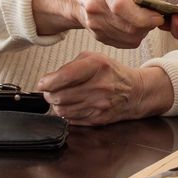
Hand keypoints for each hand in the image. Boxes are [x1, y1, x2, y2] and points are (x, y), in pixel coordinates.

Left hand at [36, 52, 172, 123]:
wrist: (134, 91)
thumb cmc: (111, 73)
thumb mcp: (93, 58)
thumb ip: (69, 66)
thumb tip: (48, 80)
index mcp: (96, 66)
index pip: (62, 77)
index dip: (46, 82)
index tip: (43, 83)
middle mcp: (99, 86)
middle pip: (59, 96)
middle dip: (49, 94)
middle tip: (50, 91)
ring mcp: (99, 105)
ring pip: (62, 110)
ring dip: (57, 104)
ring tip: (62, 97)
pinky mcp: (98, 119)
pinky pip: (71, 119)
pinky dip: (67, 113)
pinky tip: (72, 105)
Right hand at [62, 0, 164, 47]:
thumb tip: (154, 5)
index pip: (121, 6)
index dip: (143, 15)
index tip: (158, 16)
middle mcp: (96, 9)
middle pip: (129, 26)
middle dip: (149, 23)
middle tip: (154, 14)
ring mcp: (96, 26)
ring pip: (131, 37)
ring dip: (144, 30)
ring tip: (142, 17)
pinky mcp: (100, 37)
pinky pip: (126, 43)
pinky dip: (136, 36)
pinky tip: (133, 23)